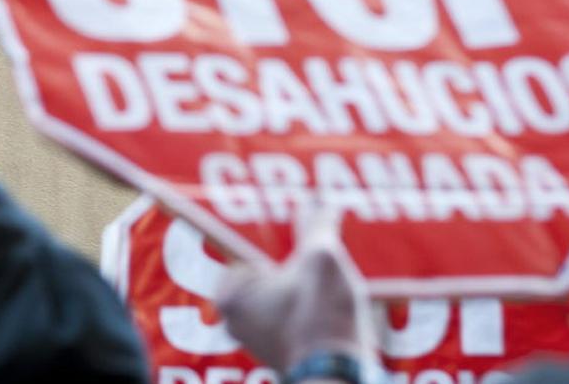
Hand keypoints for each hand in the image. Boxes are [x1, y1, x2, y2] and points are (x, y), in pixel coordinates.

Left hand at [215, 209, 375, 375]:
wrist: (337, 375)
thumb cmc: (320, 316)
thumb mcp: (321, 257)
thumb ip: (318, 226)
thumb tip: (324, 203)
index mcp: (231, 294)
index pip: (255, 254)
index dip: (284, 252)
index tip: (300, 257)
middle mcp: (234, 321)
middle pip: (270, 276)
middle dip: (294, 272)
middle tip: (315, 276)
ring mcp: (256, 341)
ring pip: (283, 298)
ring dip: (304, 292)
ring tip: (326, 296)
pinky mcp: (280, 355)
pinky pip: (292, 320)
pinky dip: (308, 313)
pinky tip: (329, 313)